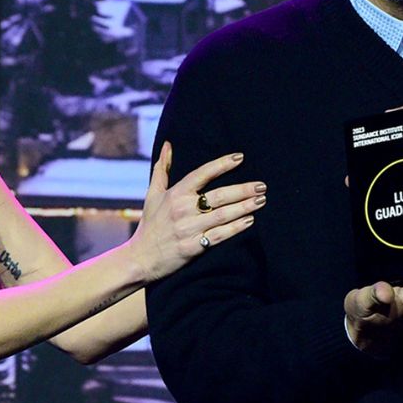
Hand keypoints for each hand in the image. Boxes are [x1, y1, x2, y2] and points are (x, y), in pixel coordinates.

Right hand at [129, 142, 265, 282]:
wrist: (141, 258)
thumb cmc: (150, 224)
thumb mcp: (152, 194)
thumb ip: (162, 169)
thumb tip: (168, 145)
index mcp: (175, 194)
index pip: (202, 174)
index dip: (221, 165)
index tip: (240, 158)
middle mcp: (183, 210)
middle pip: (218, 196)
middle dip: (242, 190)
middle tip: (261, 186)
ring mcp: (189, 229)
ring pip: (222, 215)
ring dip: (244, 207)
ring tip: (261, 200)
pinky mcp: (193, 247)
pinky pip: (219, 236)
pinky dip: (236, 228)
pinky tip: (250, 221)